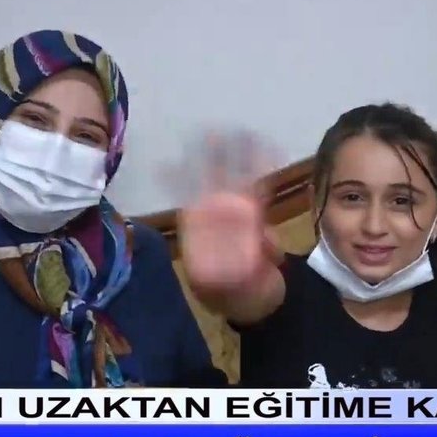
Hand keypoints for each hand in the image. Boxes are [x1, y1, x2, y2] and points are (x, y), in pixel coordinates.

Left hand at [178, 133, 283, 295]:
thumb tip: (233, 255)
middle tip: (209, 133)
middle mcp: (212, 219)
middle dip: (209, 159)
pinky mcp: (255, 216)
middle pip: (209, 182)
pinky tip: (269, 148)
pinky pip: (259, 189)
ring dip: (240, 156)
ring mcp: (234, 215)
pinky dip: (264, 169)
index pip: (184, 202)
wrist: (256, 304)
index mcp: (196, 235)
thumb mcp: (223, 293)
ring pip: (236, 180)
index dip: (177, 182)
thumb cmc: (233, 299)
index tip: (168, 164)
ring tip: (243, 132)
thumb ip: (226, 273)